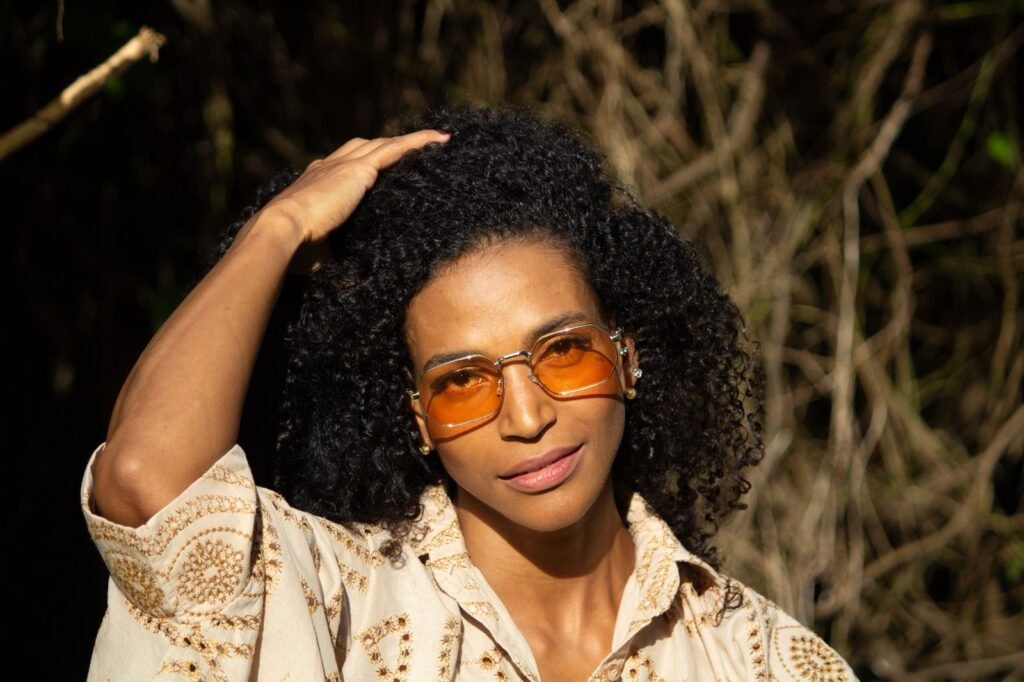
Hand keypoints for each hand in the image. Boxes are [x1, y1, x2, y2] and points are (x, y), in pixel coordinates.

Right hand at [248, 129, 450, 274]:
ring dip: (409, 141)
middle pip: (364, 148)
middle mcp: (329, 168)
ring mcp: (344, 166)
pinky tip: (440, 139)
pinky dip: (418, 142)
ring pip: (383, 144)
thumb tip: (349, 284)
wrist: (280, 230)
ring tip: (436, 140)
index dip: (360, 164)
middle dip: (387, 145)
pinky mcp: (359, 170)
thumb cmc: (292, 248)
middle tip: (413, 148)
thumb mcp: (318, 254)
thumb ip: (336, 260)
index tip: (374, 167)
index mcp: (315, 184)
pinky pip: (395, 149)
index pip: (341, 168)